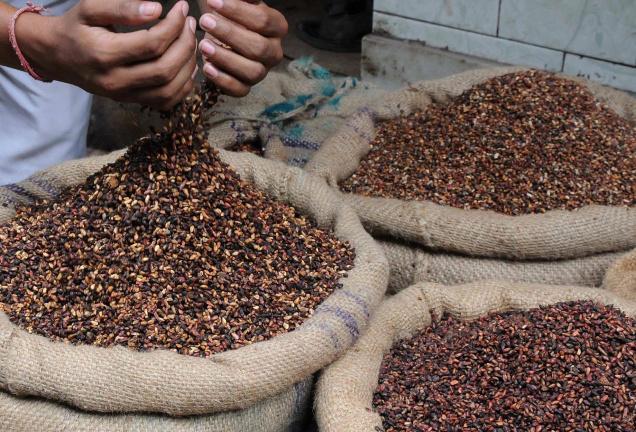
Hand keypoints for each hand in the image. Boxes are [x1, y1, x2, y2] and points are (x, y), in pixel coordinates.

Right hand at [18, 0, 197, 109]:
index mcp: (105, 54)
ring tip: (191, 42)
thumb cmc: (76, 28)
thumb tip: (157, 9)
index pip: (152, 44)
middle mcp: (116, 80)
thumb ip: (121, 7)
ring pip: (170, 89)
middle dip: (185, 45)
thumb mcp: (90, 9)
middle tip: (191, 24)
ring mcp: (125, 95)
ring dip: (188, 65)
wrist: (57, 56)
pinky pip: (167, 101)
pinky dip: (184, 85)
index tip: (183, 8)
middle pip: (165, 69)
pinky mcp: (132, 102)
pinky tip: (187, 64)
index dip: (174, 26)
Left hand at [198, 0, 286, 96]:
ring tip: (204, 45)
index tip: (213, 1)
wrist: (219, 30)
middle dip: (230, 34)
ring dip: (226, 59)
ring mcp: (261, 71)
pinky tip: (207, 67)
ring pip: (252, 71)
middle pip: (259, 47)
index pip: (263, 20)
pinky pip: (240, 90)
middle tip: (205, 21)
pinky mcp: (246, 86)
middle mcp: (274, 51)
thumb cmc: (228, 11)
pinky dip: (223, 81)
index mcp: (277, 27)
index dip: (238, 12)